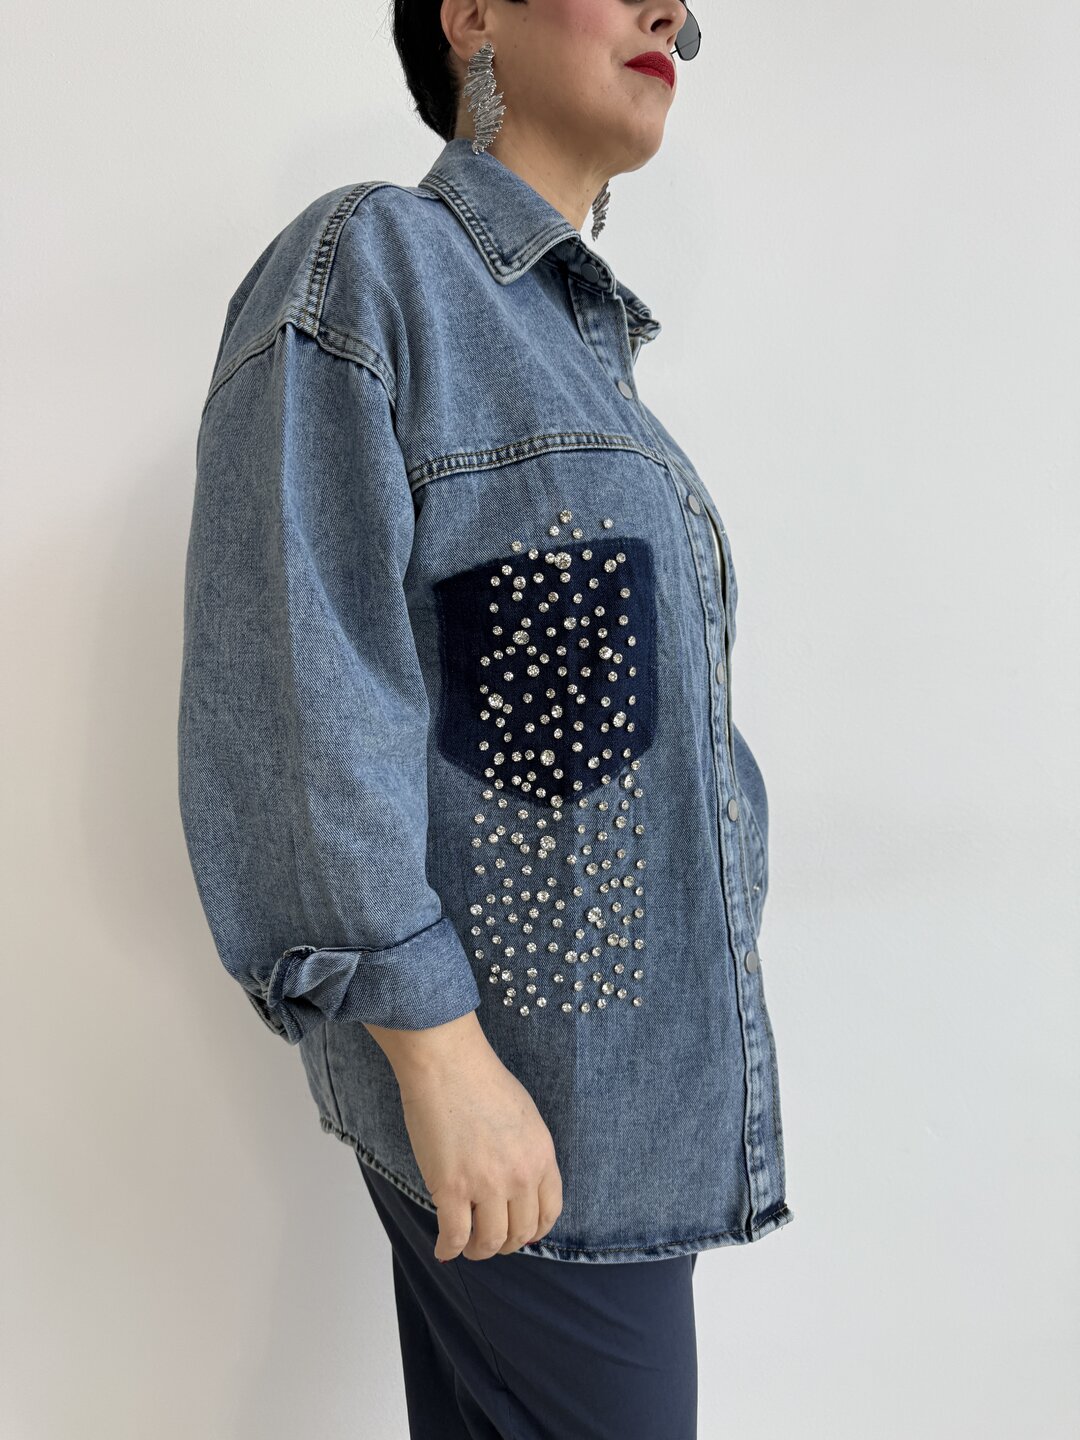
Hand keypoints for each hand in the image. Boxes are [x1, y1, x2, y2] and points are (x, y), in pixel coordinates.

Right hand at [373, 1015, 562, 1261]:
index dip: (535, 1230)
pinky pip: (454, 1236)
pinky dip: (448, 1250)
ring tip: (468, 1247)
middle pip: (520, 1233)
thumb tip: (519, 1182)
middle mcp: (520, 1176)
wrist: (448, 1064)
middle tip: (490, 1242)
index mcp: (541, 1156)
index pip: (550, 1212)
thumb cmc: (480, 1080)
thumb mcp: (525, 1116)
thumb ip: (527, 1151)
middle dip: (506, 1245)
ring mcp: (486, 1185)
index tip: (523, 1234)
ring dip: (479, 1251)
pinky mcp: (452, 1189)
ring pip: (490, 1242)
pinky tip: (444, 1250)